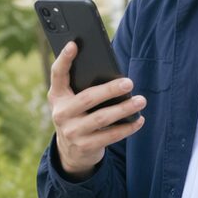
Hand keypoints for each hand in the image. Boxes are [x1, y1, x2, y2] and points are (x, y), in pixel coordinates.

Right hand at [48, 42, 146, 179]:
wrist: (70, 152)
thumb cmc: (78, 116)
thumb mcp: (72, 102)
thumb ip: (83, 87)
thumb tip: (114, 74)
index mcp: (57, 96)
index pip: (57, 74)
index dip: (64, 59)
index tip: (73, 44)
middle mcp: (61, 113)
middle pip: (87, 98)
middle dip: (110, 89)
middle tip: (129, 83)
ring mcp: (72, 132)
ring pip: (102, 118)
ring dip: (124, 109)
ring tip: (140, 100)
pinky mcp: (85, 146)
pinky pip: (110, 136)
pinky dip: (127, 127)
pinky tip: (139, 119)